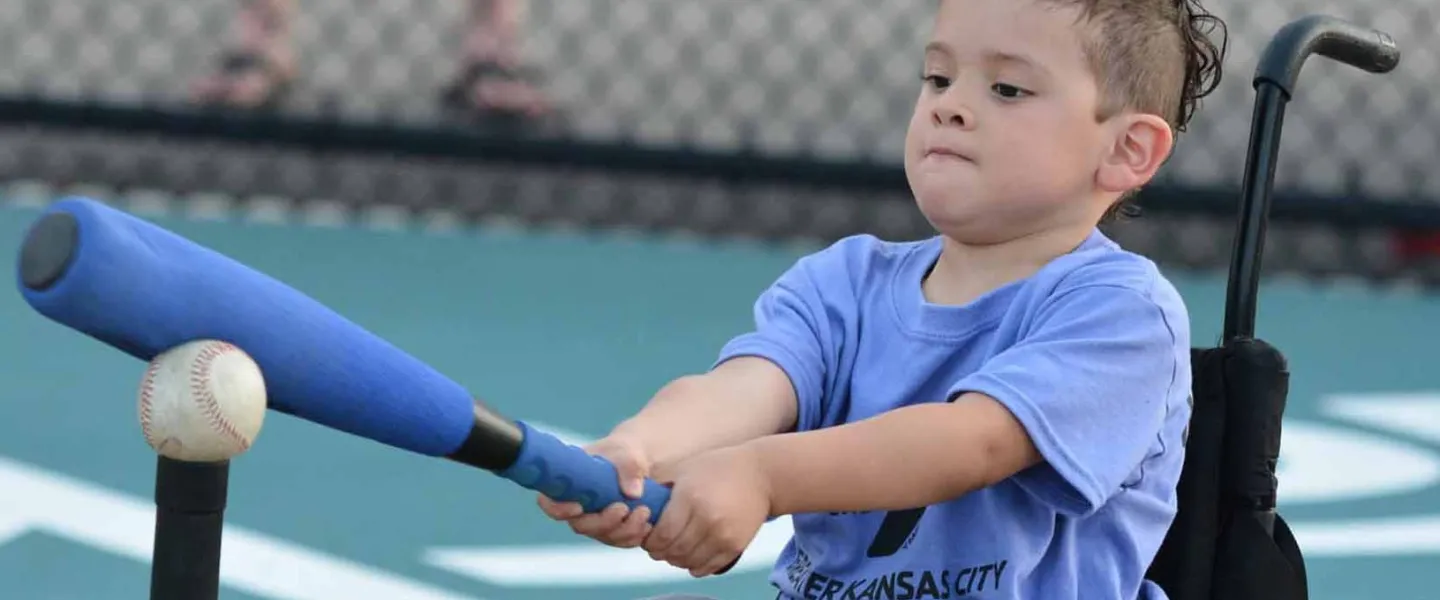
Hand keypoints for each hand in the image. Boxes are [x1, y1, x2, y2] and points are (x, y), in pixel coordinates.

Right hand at [536, 435, 655, 547]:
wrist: (643, 461)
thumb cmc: (625, 452)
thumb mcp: (627, 452)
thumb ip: (629, 466)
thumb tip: (633, 493)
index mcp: (571, 483)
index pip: (550, 502)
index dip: (559, 509)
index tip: (579, 506)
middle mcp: (580, 505)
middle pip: (581, 525)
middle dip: (604, 522)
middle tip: (624, 508)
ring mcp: (597, 520)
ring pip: (604, 536)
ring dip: (625, 530)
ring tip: (645, 512)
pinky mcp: (615, 529)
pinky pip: (621, 541)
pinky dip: (635, 536)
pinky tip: (648, 523)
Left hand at [642, 444, 771, 576]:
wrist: (761, 475)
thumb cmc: (719, 468)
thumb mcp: (686, 471)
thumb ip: (664, 494)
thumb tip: (639, 513)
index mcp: (690, 498)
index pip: (662, 534)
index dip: (650, 541)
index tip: (648, 536)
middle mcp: (707, 519)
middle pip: (674, 551)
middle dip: (660, 552)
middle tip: (657, 546)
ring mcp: (724, 535)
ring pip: (689, 562)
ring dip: (676, 560)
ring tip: (674, 550)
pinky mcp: (736, 546)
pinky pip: (708, 567)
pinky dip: (695, 566)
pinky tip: (691, 555)